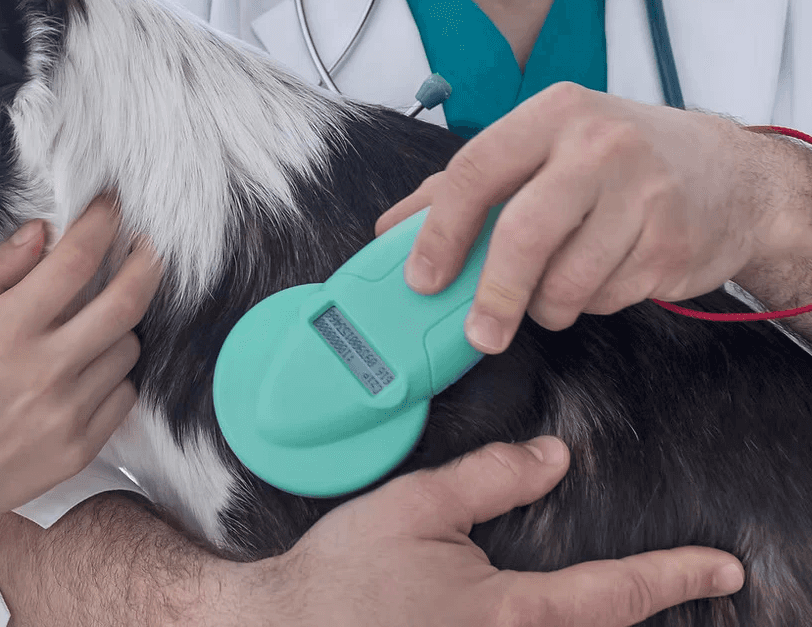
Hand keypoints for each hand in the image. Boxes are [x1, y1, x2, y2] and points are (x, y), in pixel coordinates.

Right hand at [0, 198, 160, 578]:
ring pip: (129, 346)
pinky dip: (114, 373)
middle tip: (147, 245)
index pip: (76, 261)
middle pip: (127, 300)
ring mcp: (68, 412)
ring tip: (94, 321)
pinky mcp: (83, 447)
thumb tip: (41, 231)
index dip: (102, 223)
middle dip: (147, 261)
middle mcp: (44, 370)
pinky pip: (125, 393)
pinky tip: (86, 369)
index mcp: (6, 331)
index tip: (111, 206)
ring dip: (121, 323)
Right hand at [266, 436, 743, 625]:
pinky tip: (548, 613)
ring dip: (602, 620)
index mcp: (513, 612)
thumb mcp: (418, 505)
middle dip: (648, 604)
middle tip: (689, 579)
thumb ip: (492, 478)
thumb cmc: (348, 573)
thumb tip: (553, 458)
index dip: (676, 575)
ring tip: (623, 592)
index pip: (617, 593)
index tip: (722, 567)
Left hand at [376, 83, 780, 353]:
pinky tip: (598, 278)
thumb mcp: (543, 146)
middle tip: (479, 332)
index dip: (440, 232)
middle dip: (493, 294)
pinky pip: (607, 297)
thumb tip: (392, 229)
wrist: (730, 174)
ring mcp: (644, 195)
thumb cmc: (616, 159)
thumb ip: (466, 184)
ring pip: (568, 279)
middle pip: (524, 233)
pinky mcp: (672, 245)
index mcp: (553, 113)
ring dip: (545, 305)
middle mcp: (600, 146)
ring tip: (547, 294)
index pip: (476, 171)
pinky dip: (589, 303)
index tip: (422, 278)